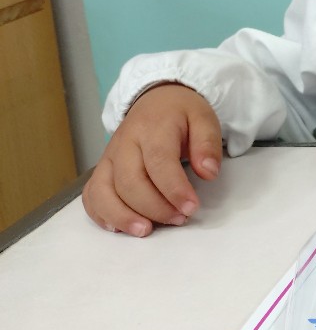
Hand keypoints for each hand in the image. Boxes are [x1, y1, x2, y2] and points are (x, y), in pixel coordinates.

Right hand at [81, 83, 222, 236]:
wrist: (156, 98)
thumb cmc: (182, 113)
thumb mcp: (204, 118)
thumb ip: (207, 143)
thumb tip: (208, 172)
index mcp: (153, 127)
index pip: (159, 162)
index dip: (174, 189)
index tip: (191, 207)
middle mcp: (125, 143)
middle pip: (130, 181)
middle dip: (154, 207)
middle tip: (179, 219)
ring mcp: (109, 157)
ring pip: (104, 191)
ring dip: (122, 216)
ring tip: (146, 231)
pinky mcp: (101, 169)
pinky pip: (91, 194)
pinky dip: (100, 214)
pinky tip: (119, 228)